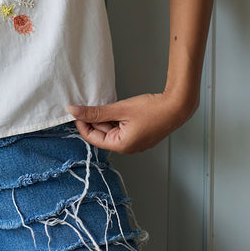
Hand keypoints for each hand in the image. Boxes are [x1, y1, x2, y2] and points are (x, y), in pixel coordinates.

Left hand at [68, 91, 195, 154]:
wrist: (176, 107)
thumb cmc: (152, 110)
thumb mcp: (119, 109)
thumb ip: (96, 112)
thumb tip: (74, 111)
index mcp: (122, 145)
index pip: (93, 138)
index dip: (82, 124)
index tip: (76, 111)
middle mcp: (128, 147)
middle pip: (102, 134)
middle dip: (94, 120)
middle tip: (87, 104)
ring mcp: (135, 141)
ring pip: (111, 130)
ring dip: (105, 118)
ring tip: (104, 103)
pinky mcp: (140, 134)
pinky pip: (121, 128)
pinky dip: (115, 118)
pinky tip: (115, 107)